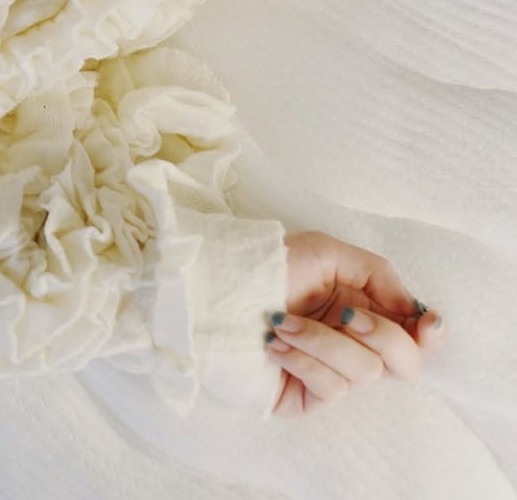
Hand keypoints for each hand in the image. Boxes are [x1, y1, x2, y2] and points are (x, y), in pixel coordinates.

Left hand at [267, 230, 445, 416]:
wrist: (218, 290)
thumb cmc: (269, 264)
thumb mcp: (327, 251)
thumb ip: (377, 273)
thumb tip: (412, 309)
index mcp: (364, 306)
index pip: (417, 334)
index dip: (431, 334)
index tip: (424, 322)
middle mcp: (355, 342)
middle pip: (406, 363)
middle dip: (383, 335)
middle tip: (347, 313)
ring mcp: (333, 373)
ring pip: (365, 373)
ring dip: (323, 341)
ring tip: (283, 321)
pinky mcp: (309, 397)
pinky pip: (330, 388)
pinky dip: (303, 359)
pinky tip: (273, 342)